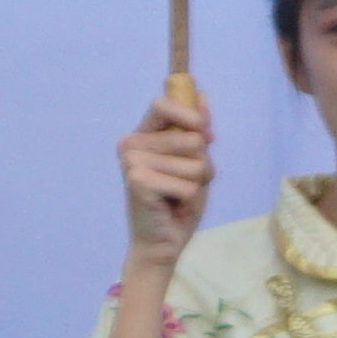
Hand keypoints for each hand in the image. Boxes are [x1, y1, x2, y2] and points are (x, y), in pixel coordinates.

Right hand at [118, 82, 214, 269]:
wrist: (163, 242)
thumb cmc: (179, 201)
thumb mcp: (195, 162)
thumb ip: (198, 131)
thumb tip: (203, 95)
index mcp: (142, 135)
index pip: (164, 104)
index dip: (191, 116)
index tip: (205, 134)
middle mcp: (131, 144)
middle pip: (192, 139)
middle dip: (201, 166)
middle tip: (183, 184)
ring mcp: (132, 162)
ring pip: (195, 164)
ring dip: (196, 184)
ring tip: (177, 195)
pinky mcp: (138, 181)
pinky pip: (189, 185)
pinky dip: (189, 199)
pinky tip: (171, 206)